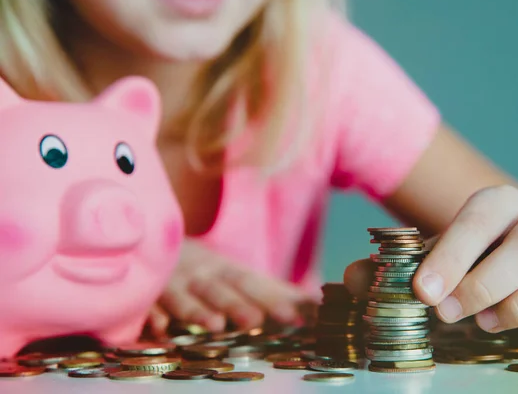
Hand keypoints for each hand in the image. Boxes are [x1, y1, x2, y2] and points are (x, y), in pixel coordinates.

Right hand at [146, 239, 310, 335]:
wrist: (161, 243)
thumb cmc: (210, 270)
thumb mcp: (241, 276)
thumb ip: (275, 292)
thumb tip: (316, 304)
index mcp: (226, 271)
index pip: (252, 283)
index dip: (272, 298)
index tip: (295, 316)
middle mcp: (201, 275)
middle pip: (220, 288)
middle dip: (236, 304)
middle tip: (257, 321)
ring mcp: (172, 283)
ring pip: (184, 296)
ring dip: (197, 310)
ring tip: (214, 326)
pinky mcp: (146, 294)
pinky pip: (147, 304)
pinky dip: (152, 314)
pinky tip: (160, 328)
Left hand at [345, 185, 517, 345]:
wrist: (509, 258)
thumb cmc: (464, 259)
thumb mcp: (429, 256)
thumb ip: (390, 267)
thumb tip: (353, 278)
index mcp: (496, 203)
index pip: (477, 220)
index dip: (450, 257)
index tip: (423, 293)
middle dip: (485, 285)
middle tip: (449, 315)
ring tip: (487, 325)